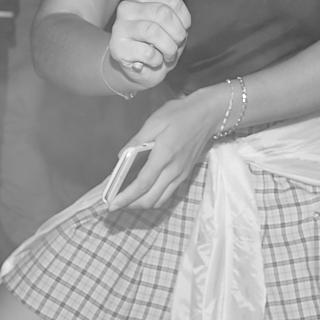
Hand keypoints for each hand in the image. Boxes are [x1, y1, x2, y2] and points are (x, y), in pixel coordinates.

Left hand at [102, 86, 232, 210]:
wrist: (208, 115)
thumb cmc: (180, 114)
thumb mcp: (155, 121)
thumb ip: (137, 140)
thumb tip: (122, 156)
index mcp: (164, 155)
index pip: (143, 183)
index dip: (126, 197)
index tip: (111, 204)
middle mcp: (173, 170)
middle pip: (150, 199)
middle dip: (130, 205)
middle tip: (115, 204)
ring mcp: (180, 174)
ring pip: (159, 200)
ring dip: (141, 204)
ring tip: (127, 201)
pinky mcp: (185, 175)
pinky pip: (167, 194)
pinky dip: (153, 199)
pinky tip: (144, 194)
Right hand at [105, 0, 190, 83]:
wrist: (142, 68)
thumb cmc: (157, 44)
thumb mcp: (172, 27)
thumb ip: (176, 19)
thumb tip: (181, 22)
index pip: (172, 0)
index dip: (184, 18)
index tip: (184, 28)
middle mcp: (128, 7)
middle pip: (162, 13)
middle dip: (177, 33)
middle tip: (177, 43)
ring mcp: (120, 27)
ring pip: (153, 31)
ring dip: (168, 48)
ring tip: (168, 55)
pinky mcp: (118, 47)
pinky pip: (147, 52)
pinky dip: (157, 60)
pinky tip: (154, 60)